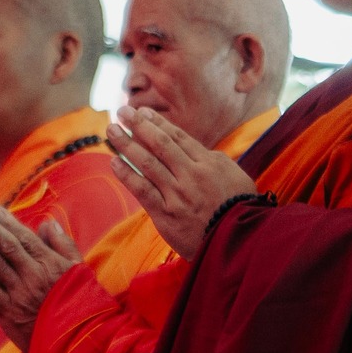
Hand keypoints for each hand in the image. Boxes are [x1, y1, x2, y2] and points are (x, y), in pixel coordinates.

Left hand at [0, 206, 80, 350]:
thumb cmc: (78, 301)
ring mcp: (18, 295)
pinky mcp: (8, 313)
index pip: (25, 238)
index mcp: (50, 264)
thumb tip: (47, 223)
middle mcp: (32, 277)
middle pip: (6, 248)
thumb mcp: (79, 269)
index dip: (7, 222)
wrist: (75, 339)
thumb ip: (64, 245)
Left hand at [105, 110, 255, 258]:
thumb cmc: (239, 206)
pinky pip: (142, 191)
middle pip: (160, 144)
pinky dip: (127, 175)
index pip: (178, 137)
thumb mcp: (234, 175)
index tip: (142, 111)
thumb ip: (212, 160)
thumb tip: (191, 147)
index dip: (158, 123)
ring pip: (148, 164)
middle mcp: (191, 175)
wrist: (238, 241)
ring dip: (127, 145)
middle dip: (139, 125)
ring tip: (112, 130)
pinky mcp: (166, 215)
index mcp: (209, 163)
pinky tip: (114, 162)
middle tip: (122, 111)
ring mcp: (177, 195)